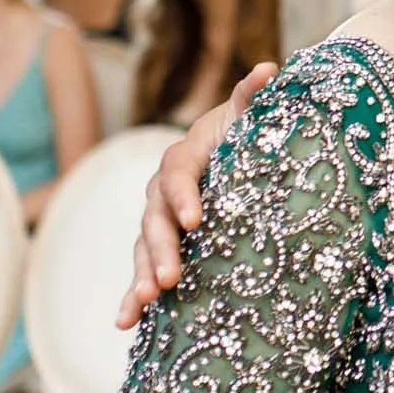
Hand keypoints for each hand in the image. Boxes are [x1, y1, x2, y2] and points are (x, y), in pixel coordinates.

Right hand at [116, 67, 273, 327]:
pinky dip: (133, 298)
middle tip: (170, 278)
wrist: (228, 155)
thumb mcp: (248, 119)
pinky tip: (125, 324)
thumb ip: (253, 98)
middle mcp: (161, 192)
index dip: (184, 196)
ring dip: (141, 277)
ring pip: (143, 250)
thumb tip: (268, 68)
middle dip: (161, 249)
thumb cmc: (243, 136)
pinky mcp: (160, 250)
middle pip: (154, 220)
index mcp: (182, 159)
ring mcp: (156, 223)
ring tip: (144, 304)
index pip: (178, 175)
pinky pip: (142, 274)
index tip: (195, 220)